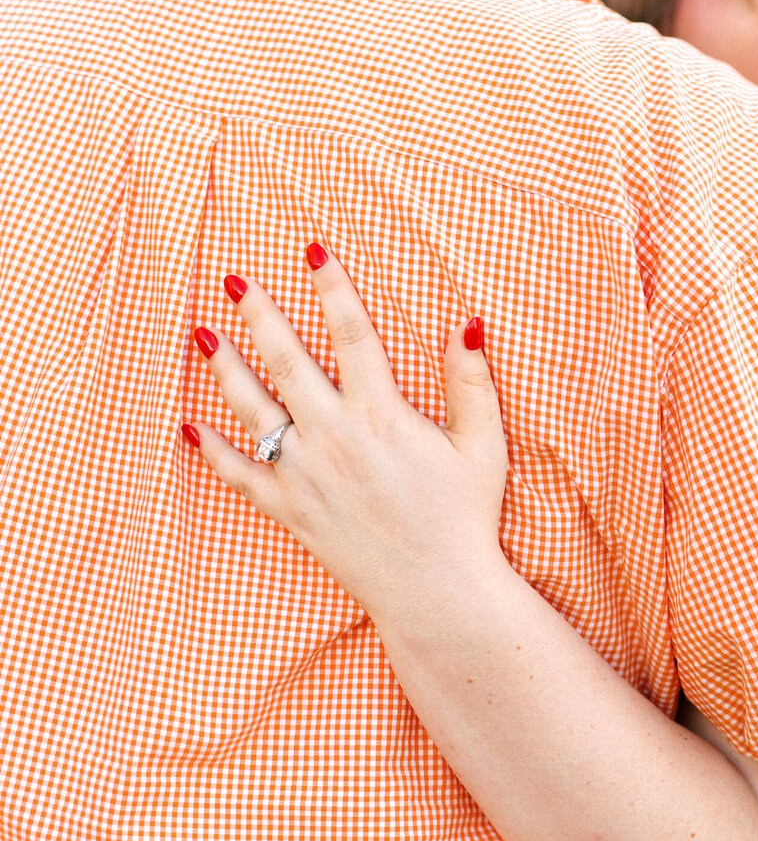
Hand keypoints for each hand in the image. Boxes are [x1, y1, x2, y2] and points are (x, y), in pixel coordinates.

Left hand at [184, 245, 509, 625]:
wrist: (437, 591)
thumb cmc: (465, 518)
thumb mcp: (483, 446)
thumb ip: (471, 384)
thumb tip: (467, 324)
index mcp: (383, 415)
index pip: (352, 334)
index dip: (331, 288)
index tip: (312, 250)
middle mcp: (336, 438)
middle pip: (288, 361)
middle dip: (259, 316)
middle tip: (233, 280)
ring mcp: (307, 475)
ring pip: (253, 410)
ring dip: (226, 368)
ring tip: (204, 333)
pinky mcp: (291, 510)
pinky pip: (240, 475)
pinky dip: (213, 450)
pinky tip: (191, 425)